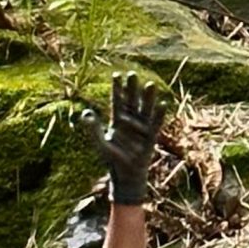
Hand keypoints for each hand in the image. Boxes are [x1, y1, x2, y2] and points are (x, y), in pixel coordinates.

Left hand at [97, 73, 161, 206]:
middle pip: (131, 101)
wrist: (126, 174)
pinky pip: (156, 123)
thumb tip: (86, 114)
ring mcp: (142, 127)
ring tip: (150, 84)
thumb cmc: (112, 158)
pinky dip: (159, 114)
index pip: (117, 101)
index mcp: (117, 120)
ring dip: (147, 98)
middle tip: (133, 73)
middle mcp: (130, 121)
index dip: (117, 89)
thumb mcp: (101, 143)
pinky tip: (163, 103)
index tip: (117, 74)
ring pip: (145, 109)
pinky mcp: (151, 136)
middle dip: (132, 88)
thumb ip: (93, 129)